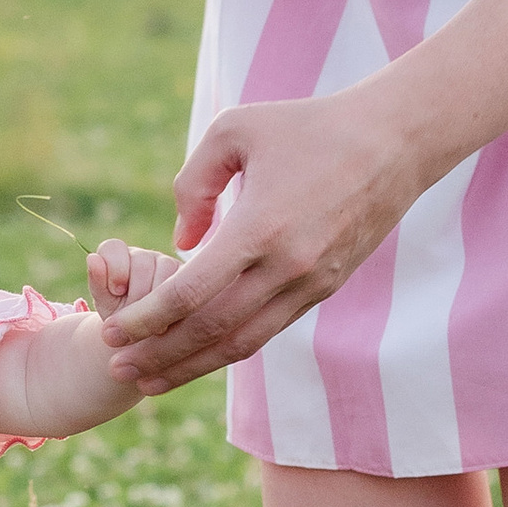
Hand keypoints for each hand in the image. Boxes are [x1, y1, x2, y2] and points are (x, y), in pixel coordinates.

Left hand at [98, 81, 424, 392]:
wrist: (395, 144)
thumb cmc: (308, 126)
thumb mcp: (236, 130)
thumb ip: (194, 183)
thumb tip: (180, 242)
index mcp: (260, 227)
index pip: (190, 293)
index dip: (145, 320)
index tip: (112, 332)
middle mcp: (287, 267)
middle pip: (210, 330)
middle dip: (158, 355)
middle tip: (117, 369)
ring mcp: (310, 284)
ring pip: (242, 342)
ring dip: (191, 366)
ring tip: (149, 380)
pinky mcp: (324, 289)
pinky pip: (268, 329)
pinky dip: (229, 349)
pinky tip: (198, 356)